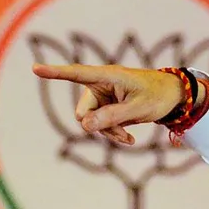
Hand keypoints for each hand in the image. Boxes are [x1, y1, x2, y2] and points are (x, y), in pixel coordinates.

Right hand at [32, 63, 186, 145]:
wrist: (173, 97)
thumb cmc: (159, 96)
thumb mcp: (139, 109)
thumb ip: (113, 116)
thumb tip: (85, 125)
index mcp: (107, 76)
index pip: (77, 74)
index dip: (55, 73)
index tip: (35, 68)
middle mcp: (100, 84)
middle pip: (83, 111)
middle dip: (97, 126)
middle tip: (122, 136)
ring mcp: (102, 96)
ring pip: (90, 121)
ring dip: (107, 131)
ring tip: (129, 138)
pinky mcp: (107, 106)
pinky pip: (99, 124)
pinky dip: (112, 132)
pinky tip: (129, 139)